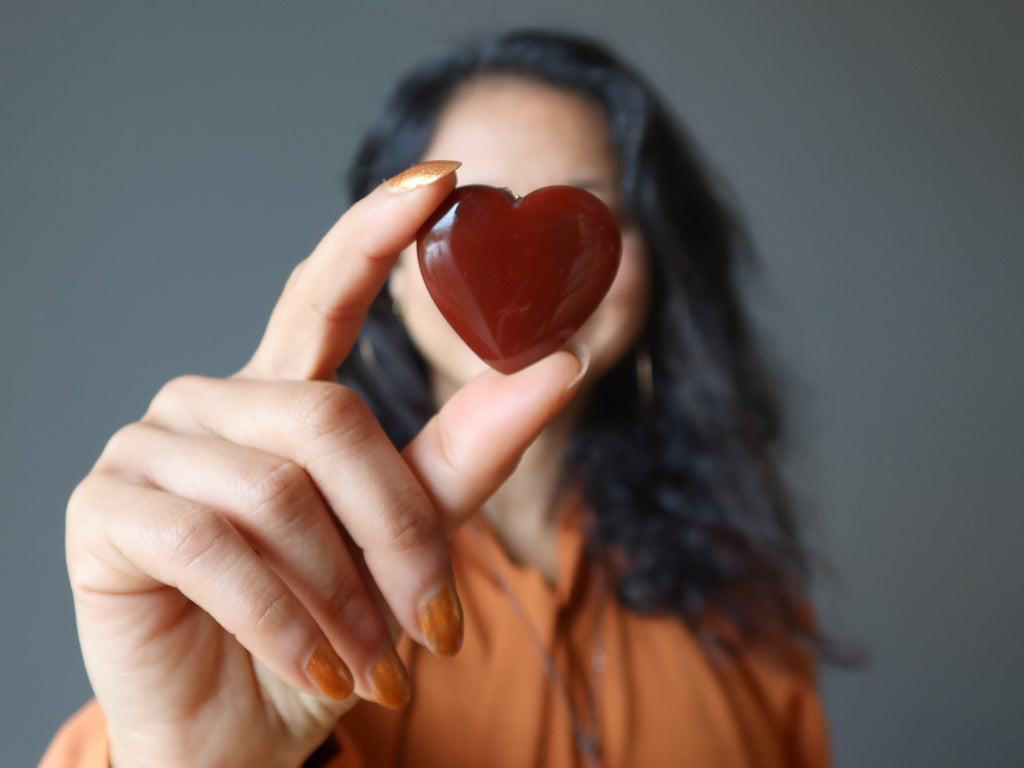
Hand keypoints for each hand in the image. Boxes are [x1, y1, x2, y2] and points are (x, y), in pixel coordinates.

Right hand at [65, 162, 586, 767]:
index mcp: (280, 394)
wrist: (240, 731)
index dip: (378, 230)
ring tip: (372, 662)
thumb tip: (562, 364)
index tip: (442, 178)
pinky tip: (315, 670)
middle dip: (398, 534)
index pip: (326, 290)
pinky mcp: (105, 509)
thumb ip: (470, 449)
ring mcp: (147, 447)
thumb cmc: (328, 627)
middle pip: (330, 418)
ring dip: (345, 595)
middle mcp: (209, 402)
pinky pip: (216, 544)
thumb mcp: (408, 535)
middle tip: (433, 626)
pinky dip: (284, 621)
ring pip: (279, 490)